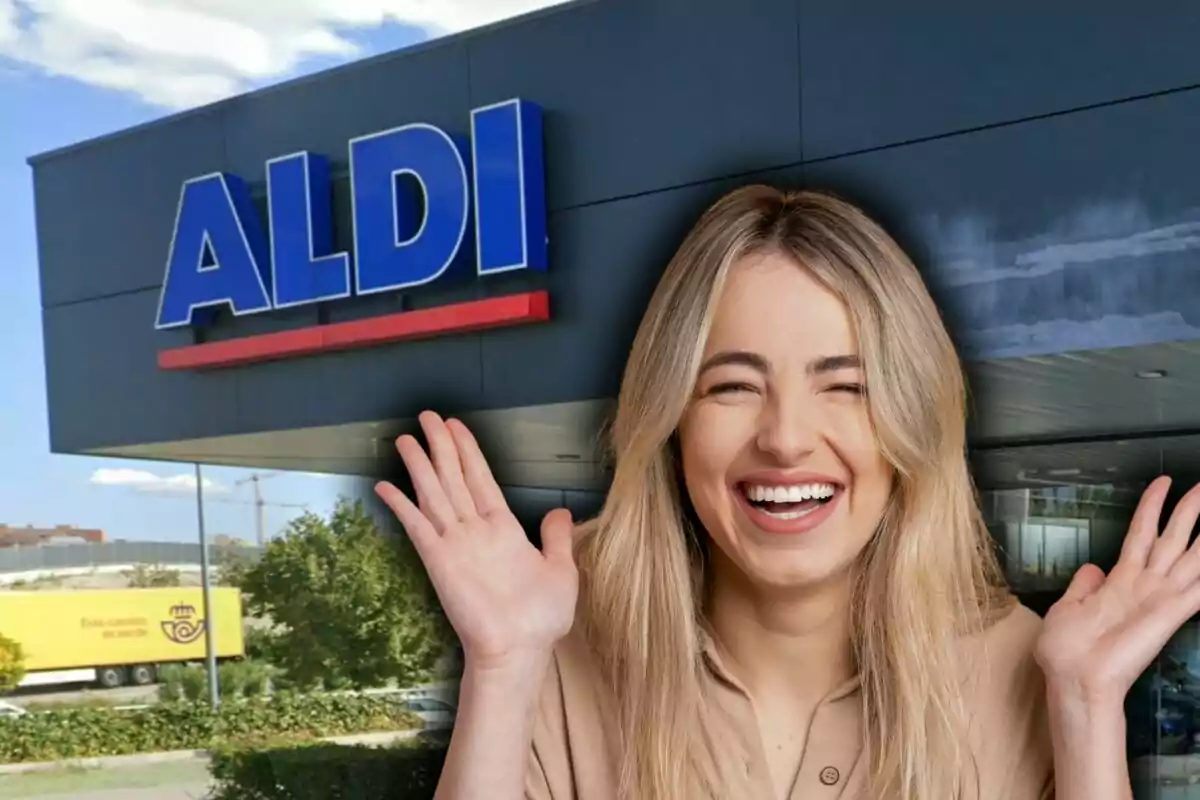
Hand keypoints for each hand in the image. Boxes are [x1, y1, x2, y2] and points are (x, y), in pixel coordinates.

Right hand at [375, 411, 578, 671]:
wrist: (519, 650)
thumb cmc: (541, 618)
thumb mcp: (561, 570)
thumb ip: (556, 539)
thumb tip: (559, 512)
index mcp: (504, 528)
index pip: (481, 479)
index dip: (468, 451)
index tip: (456, 426)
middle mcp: (475, 530)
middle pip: (454, 477)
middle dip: (440, 446)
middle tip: (426, 415)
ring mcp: (455, 543)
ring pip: (435, 492)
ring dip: (420, 465)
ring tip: (406, 437)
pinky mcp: (438, 560)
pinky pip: (417, 526)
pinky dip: (401, 505)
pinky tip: (385, 486)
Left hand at [1035, 476, 1199, 704]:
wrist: (1074, 679)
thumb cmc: (1066, 649)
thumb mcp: (1066, 606)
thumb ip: (1083, 585)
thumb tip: (1092, 568)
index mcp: (1119, 580)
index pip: (1140, 534)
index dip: (1151, 508)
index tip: (1162, 483)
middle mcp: (1144, 585)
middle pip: (1171, 538)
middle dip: (1188, 511)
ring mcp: (1159, 597)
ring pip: (1190, 556)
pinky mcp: (1170, 612)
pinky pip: (1199, 588)